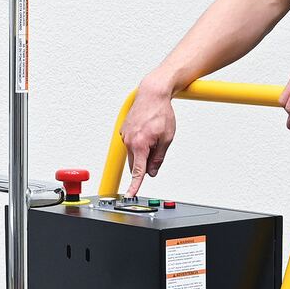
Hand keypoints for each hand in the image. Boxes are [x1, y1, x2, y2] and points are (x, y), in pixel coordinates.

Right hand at [121, 76, 179, 194]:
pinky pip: (130, 144)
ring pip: (133, 154)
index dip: (134, 186)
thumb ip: (158, 158)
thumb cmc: (160, 112)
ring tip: (154, 134)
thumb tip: (152, 172)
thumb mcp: (167, 138)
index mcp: (140, 145)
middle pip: (135, 164)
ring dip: (142, 152)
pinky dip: (138, 143)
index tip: (130, 195)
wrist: (152, 93)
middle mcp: (129, 141)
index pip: (137, 172)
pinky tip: (147, 131)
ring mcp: (124, 136)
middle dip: (145, 163)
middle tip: (157, 149)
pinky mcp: (123, 131)